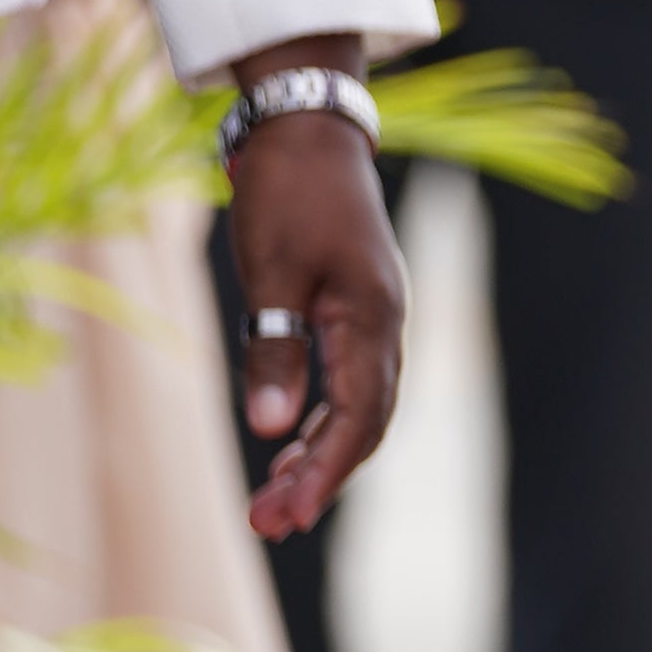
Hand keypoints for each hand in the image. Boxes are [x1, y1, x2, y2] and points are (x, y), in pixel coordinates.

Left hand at [223, 48, 407, 539]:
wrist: (307, 127)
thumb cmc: (286, 192)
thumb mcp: (270, 272)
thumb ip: (273, 351)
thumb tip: (268, 429)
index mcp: (373, 318)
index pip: (358, 419)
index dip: (324, 473)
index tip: (285, 516)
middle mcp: (386, 325)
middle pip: (365, 425)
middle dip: (319, 478)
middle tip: (266, 523)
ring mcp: (375, 319)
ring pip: (358, 408)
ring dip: (317, 455)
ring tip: (270, 500)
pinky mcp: (357, 311)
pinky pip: (349, 383)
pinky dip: (320, 420)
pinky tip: (287, 442)